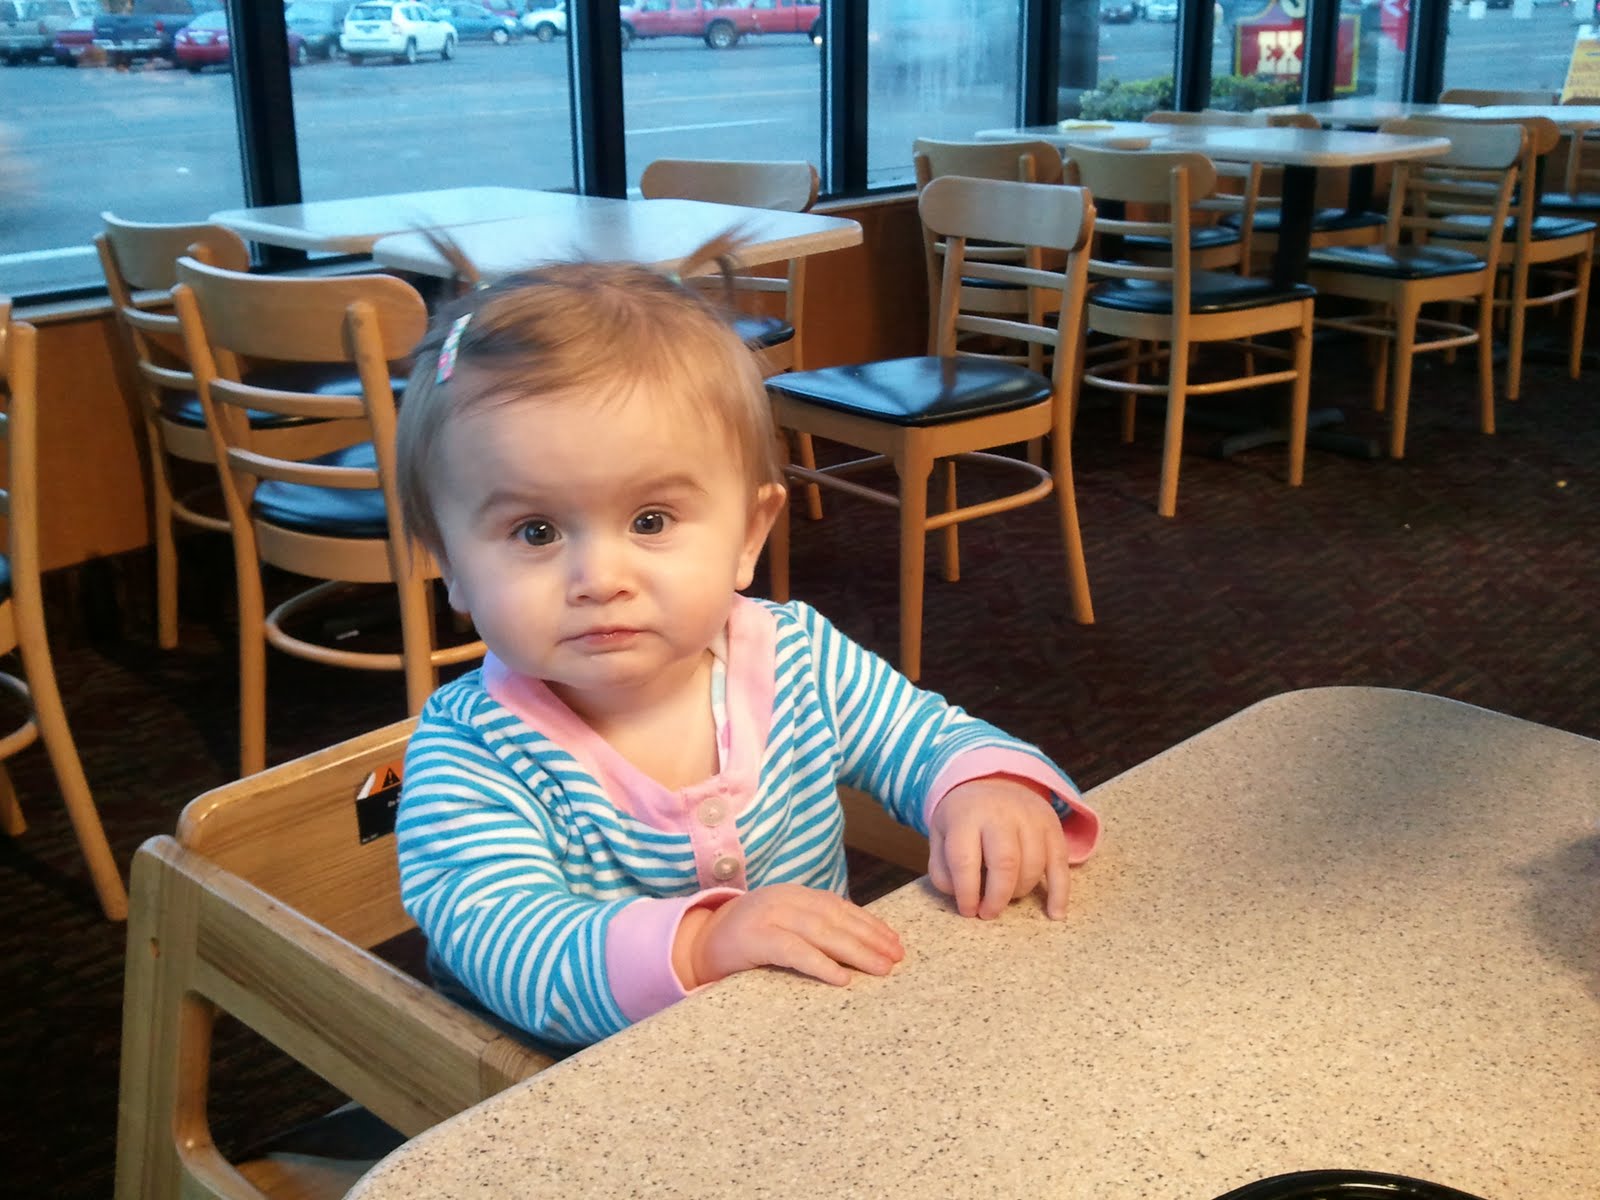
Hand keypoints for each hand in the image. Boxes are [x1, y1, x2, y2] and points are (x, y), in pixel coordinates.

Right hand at [675, 884, 902, 989]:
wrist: (695, 945)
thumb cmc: (745, 941)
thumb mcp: (781, 925)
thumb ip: (811, 927)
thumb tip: (859, 943)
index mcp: (793, 894)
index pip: (839, 907)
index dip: (870, 924)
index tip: (895, 942)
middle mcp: (783, 899)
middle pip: (836, 918)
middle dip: (870, 938)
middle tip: (896, 958)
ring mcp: (767, 916)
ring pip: (821, 932)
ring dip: (855, 951)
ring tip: (880, 968)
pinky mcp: (753, 939)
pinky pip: (793, 952)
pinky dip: (820, 964)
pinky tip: (841, 979)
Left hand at [927, 776, 1071, 920]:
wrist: (991, 779)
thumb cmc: (964, 817)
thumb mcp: (941, 835)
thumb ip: (943, 870)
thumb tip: (963, 900)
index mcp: (967, 817)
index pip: (965, 860)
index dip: (967, 893)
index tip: (968, 910)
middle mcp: (1001, 814)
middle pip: (1005, 864)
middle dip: (997, 898)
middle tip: (988, 913)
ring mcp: (1031, 818)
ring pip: (1033, 865)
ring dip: (1021, 893)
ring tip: (1007, 898)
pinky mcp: (1053, 826)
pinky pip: (1060, 864)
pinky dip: (1059, 892)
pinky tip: (1054, 913)